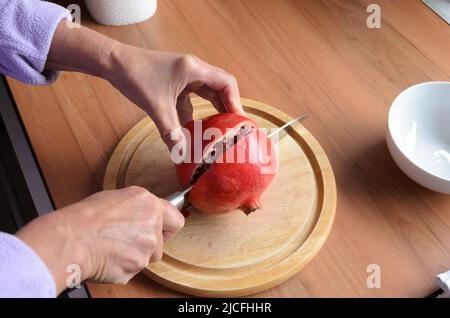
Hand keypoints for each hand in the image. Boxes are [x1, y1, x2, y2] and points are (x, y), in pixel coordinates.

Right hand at [16, 186, 183, 293]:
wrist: (70, 240)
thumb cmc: (85, 218)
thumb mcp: (116, 198)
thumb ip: (137, 208)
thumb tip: (142, 214)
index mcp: (148, 203)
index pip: (176, 220)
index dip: (168, 227)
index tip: (162, 231)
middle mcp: (152, 224)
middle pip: (161, 242)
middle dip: (148, 244)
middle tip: (127, 241)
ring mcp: (146, 247)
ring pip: (147, 257)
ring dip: (134, 256)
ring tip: (112, 246)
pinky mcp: (136, 266)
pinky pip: (133, 269)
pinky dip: (122, 266)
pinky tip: (108, 256)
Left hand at [46, 22, 244, 149]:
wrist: (114, 63)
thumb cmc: (135, 77)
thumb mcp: (156, 107)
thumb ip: (171, 132)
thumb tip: (182, 155)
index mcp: (194, 70)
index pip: (226, 83)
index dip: (236, 102)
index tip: (239, 121)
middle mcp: (193, 70)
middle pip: (220, 88)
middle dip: (227, 108)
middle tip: (233, 129)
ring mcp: (184, 76)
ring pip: (206, 93)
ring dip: (212, 111)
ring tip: (220, 130)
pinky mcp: (175, 84)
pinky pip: (191, 99)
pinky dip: (194, 114)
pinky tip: (193, 130)